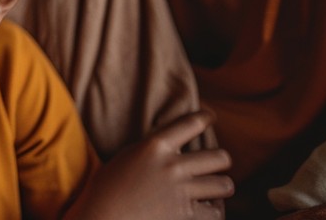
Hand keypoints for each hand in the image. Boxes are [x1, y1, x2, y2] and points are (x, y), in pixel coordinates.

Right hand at [67, 110, 232, 219]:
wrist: (100, 218)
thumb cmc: (105, 189)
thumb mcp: (125, 158)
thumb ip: (150, 150)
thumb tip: (169, 146)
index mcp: (154, 146)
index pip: (190, 123)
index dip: (205, 117)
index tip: (210, 116)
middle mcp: (172, 166)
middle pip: (219, 157)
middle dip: (221, 161)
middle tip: (216, 165)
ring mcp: (181, 191)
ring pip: (224, 184)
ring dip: (221, 187)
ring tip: (215, 190)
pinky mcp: (185, 216)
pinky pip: (216, 212)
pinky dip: (213, 211)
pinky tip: (206, 209)